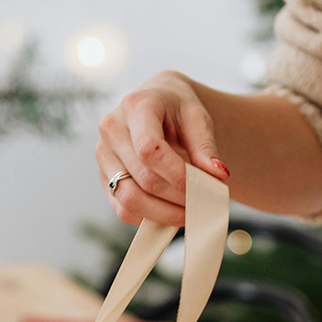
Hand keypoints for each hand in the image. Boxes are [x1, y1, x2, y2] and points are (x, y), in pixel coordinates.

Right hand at [96, 71, 230, 225]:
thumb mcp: (197, 117)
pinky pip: (123, 209)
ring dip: (164, 213)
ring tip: (189, 213)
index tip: (203, 187)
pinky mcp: (104, 177)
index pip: (149, 149)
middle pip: (143, 178)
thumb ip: (206, 146)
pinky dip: (149, 218)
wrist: (155, 103)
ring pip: (129, 199)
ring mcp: (103, 155)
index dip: (177, 175)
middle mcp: (111, 130)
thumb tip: (218, 175)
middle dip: (177, 197)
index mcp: (135, 106)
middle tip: (204, 205)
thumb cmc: (177, 109)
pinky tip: (171, 213)